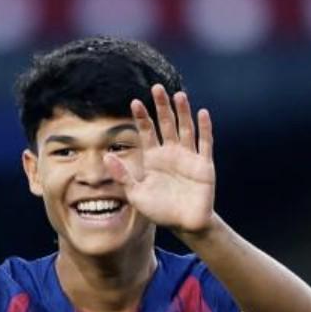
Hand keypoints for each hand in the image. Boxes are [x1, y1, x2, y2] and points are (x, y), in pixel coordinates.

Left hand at [104, 85, 215, 235]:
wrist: (184, 224)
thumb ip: (122, 175)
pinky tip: (202, 113)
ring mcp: (188, 157)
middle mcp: (171, 153)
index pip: (147, 132)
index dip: (142, 117)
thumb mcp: (136, 194)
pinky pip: (205, 143)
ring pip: (185, 129)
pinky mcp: (204, 164)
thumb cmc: (159, 210)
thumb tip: (105, 156)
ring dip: (183, 112)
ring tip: (178, 95)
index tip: (134, 102)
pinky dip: (204, 129)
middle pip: (166, 124)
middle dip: (161, 107)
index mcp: (153, 158)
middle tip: (157, 87)